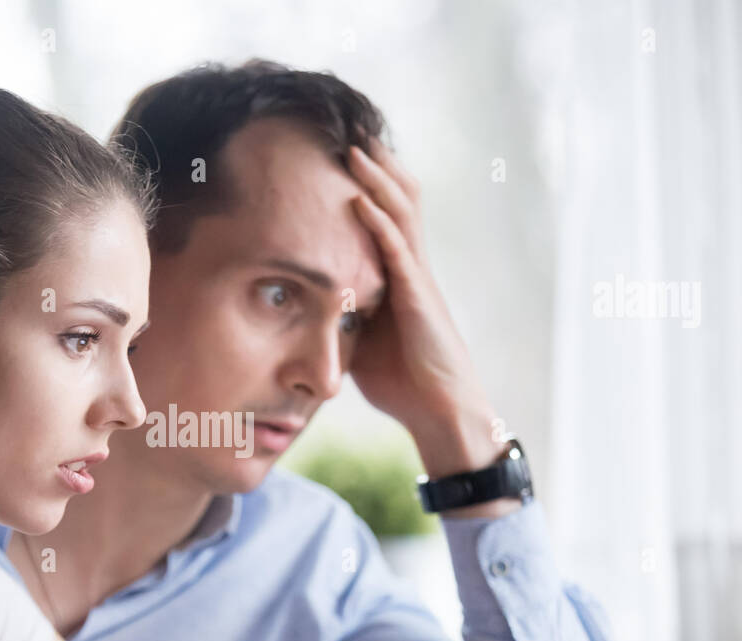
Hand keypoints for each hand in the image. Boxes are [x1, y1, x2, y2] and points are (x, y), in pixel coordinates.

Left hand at [346, 139, 507, 485]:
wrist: (439, 410)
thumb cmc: (403, 381)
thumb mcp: (359, 342)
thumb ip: (340, 317)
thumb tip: (302, 308)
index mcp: (398, 276)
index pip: (384, 216)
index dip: (369, 184)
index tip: (341, 155)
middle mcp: (411, 268)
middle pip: (397, 201)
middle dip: (376, 166)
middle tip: (351, 129)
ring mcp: (418, 279)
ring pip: (400, 214)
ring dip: (377, 178)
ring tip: (355, 145)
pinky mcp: (419, 297)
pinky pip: (398, 250)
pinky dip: (378, 222)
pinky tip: (360, 198)